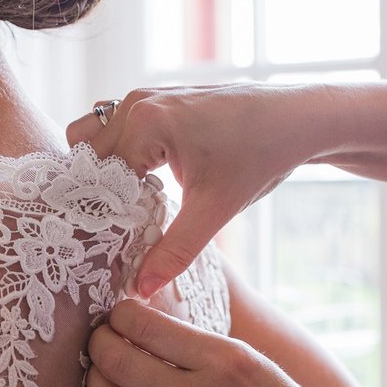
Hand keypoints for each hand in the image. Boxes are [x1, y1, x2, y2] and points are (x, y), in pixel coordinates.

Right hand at [67, 84, 322, 297]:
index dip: (102, 215)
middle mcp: (137, 103)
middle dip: (97, 193)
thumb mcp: (215, 210)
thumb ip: (174, 250)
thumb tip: (140, 289)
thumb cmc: (261, 155)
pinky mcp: (159, 102)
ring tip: (129, 208)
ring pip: (97, 139)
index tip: (108, 246)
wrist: (298, 120)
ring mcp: (146, 97)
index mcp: (144, 121)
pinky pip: (119, 131)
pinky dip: (121, 158)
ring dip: (106, 173)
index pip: (98, 177)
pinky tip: (145, 189)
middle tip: (116, 230)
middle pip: (88, 155)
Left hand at [85, 300, 338, 386]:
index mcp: (226, 360)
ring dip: (95, 382)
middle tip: (99, 337)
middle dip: (98, 343)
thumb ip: (193, 343)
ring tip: (99, 371)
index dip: (120, 315)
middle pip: (119, 362)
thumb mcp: (248, 359)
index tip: (119, 313)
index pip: (147, 326)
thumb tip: (137, 318)